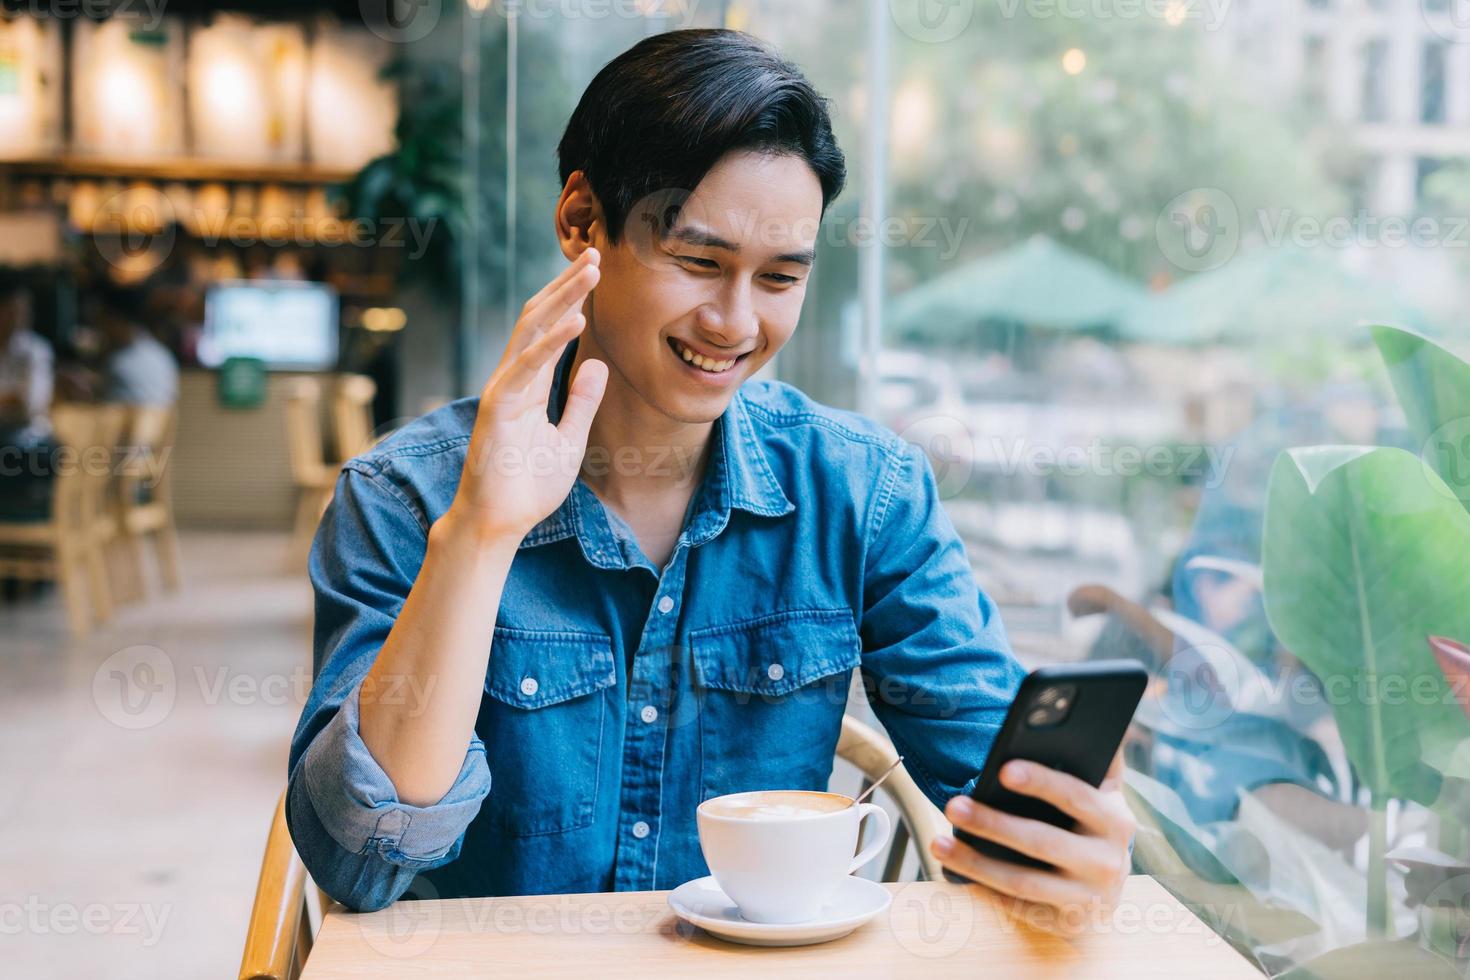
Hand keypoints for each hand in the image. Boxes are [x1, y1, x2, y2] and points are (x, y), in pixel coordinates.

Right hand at [445, 248, 607, 541]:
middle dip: (568, 286)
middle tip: (597, 256)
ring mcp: (503, 390)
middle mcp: (514, 379)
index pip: (551, 330)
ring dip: (563, 299)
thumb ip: (582, 401)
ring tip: (591, 274)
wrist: (497, 524)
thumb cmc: (526, 486)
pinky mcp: (497, 408)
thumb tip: (599, 364)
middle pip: (540, 319)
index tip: (597, 273)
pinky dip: (551, 343)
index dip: (573, 300)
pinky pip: (526, 368)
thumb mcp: (569, 438)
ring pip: (531, 331)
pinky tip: (576, 321)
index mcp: (529, 385)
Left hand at [931, 750, 1135, 934]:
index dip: (1041, 782)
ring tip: (938, 842)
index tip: (1003, 768)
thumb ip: (1090, 755)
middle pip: (1043, 841)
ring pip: (1023, 881)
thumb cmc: (1090, 821)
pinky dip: (982, 887)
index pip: (1076, 796)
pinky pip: (1016, 906)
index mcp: (1116, 819)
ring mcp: (1085, 898)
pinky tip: (953, 868)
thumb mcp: (1100, 790)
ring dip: (976, 862)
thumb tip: (1051, 702)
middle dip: (994, 823)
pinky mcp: (1064, 922)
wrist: (1108, 885)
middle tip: (952, 804)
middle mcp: (1108, 862)